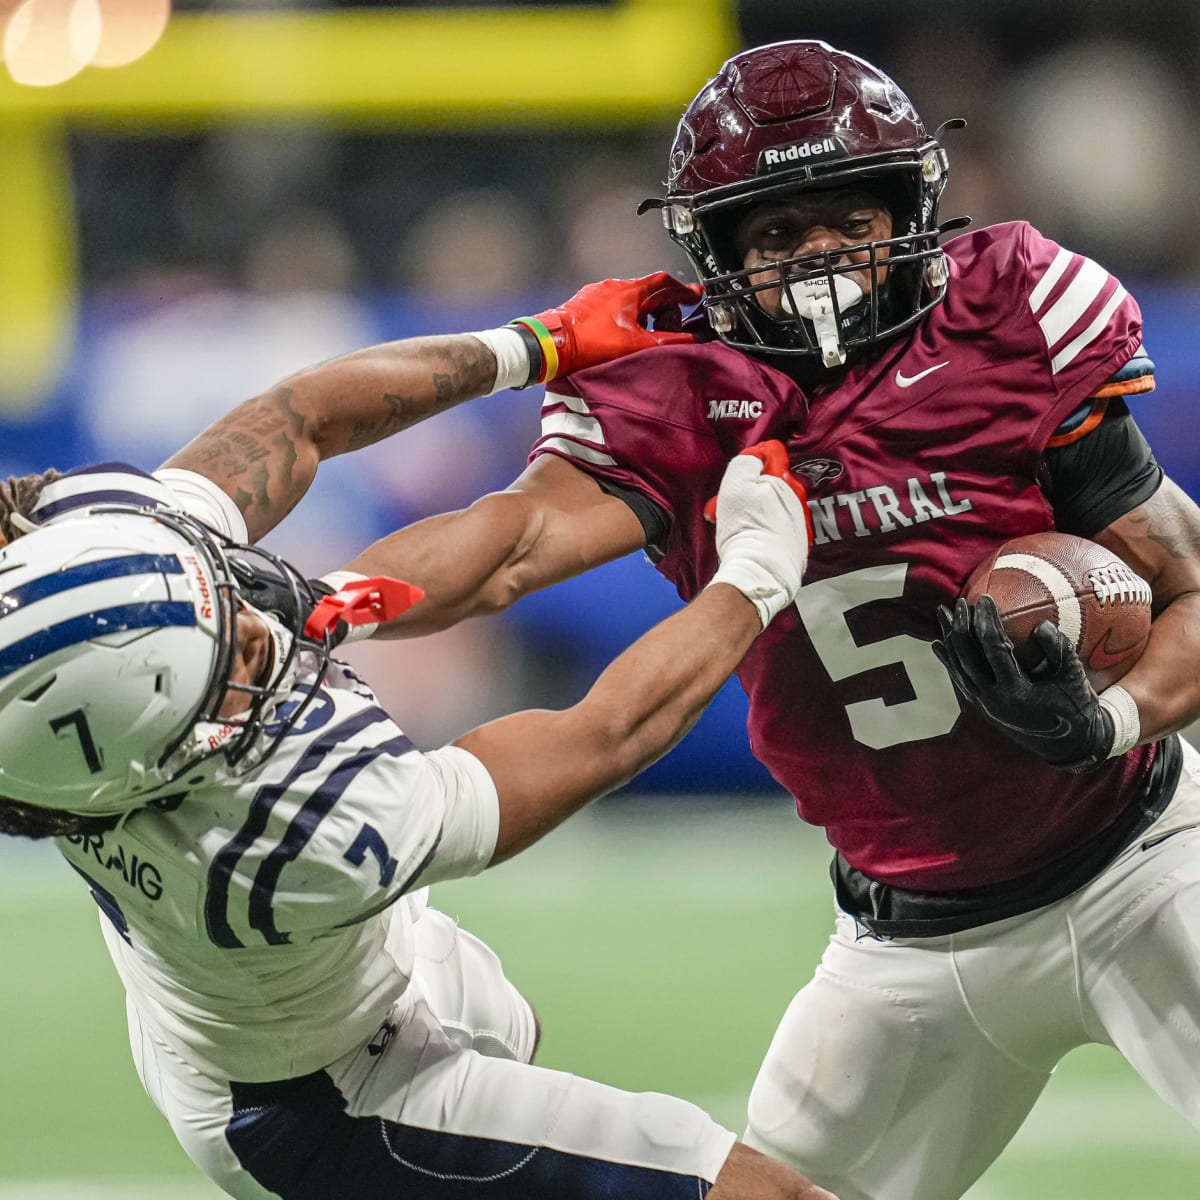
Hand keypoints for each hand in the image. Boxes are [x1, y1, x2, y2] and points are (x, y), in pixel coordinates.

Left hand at [509, 272, 702, 384]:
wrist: (553, 344)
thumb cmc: (590, 343)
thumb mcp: (636, 344)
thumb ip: (667, 342)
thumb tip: (692, 340)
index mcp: (630, 291)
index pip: (665, 282)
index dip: (683, 290)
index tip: (694, 297)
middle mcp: (615, 287)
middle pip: (650, 291)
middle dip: (666, 306)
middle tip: (674, 324)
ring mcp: (599, 293)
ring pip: (632, 298)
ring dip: (646, 312)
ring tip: (650, 332)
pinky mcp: (587, 303)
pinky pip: (615, 305)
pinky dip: (628, 315)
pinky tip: (625, 333)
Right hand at [707, 440, 811, 628]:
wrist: (758, 572)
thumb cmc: (745, 528)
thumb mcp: (735, 484)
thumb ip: (746, 462)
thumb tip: (755, 457)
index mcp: (785, 481)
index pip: (773, 452)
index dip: (753, 458)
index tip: (740, 476)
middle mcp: (798, 501)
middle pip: (771, 483)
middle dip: (748, 491)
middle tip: (728, 507)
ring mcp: (800, 525)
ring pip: (773, 507)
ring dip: (754, 512)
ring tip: (736, 528)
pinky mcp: (797, 548)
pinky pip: (778, 529)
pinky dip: (763, 531)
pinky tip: (750, 542)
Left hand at [933, 595, 1115, 769]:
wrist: (1069, 746)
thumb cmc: (1077, 708)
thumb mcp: (1075, 678)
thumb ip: (1061, 650)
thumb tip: (1041, 625)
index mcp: (1016, 691)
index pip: (994, 649)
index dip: (987, 621)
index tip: (985, 598)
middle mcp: (993, 699)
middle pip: (967, 657)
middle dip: (961, 627)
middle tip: (959, 602)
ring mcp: (984, 704)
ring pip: (958, 667)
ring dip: (949, 639)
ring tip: (941, 613)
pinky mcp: (981, 707)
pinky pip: (960, 679)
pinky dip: (949, 660)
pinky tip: (938, 643)